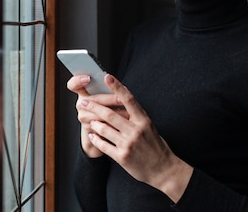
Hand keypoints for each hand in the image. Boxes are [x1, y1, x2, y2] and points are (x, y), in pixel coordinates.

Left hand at [78, 74, 192, 202]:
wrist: (164, 170)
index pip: (128, 99)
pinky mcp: (122, 157)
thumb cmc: (156, 146)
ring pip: (104, 129)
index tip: (107, 77)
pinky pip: (103, 145)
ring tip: (89, 120)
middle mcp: (135, 130)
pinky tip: (92, 135)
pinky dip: (96, 139)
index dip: (117, 87)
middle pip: (110, 114)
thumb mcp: (149, 127)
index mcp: (143, 120)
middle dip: (94, 106)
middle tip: (83, 102)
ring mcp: (128, 144)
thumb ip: (136, 116)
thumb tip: (121, 100)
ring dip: (94, 123)